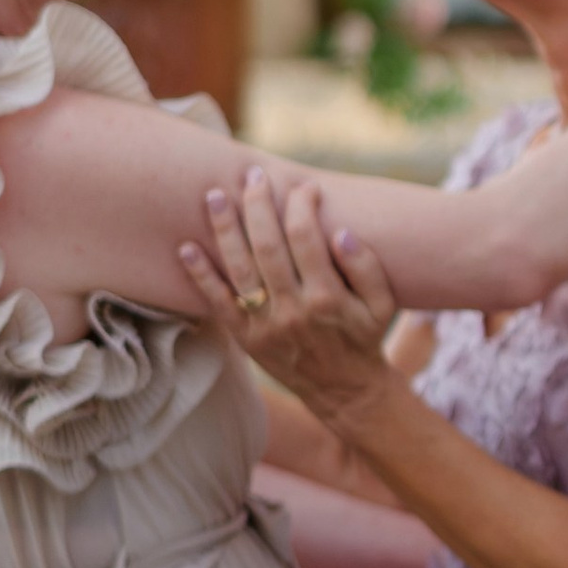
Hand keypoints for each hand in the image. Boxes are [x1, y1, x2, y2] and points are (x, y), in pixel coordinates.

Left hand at [181, 170, 399, 421]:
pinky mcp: (246, 339)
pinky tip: (186, 247)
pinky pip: (218, 304)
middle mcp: (294, 311)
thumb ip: (367, 267)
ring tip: (214, 196)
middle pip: (267, 247)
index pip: (306, 238)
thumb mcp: (381, 305)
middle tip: (252, 177)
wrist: (345, 390)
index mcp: (328, 298)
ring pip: (239, 269)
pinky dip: (200, 276)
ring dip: (224, 230)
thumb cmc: (363, 337)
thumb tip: (340, 232)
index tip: (303, 186)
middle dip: (258, 206)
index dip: (301, 205)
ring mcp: (266, 326)